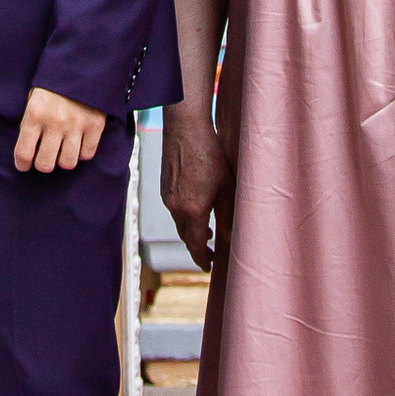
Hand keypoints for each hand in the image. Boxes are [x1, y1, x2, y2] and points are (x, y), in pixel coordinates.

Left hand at [14, 85, 104, 175]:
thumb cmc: (54, 82)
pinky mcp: (95, 126)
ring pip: (67, 163)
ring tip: (63, 149)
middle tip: (45, 157)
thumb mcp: (34, 98)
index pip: (24, 153)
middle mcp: (55, 122)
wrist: (83, 63)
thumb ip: (31, 122)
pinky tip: (78, 143)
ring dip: (63, 159)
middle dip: (43, 163)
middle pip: (45, 164)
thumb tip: (29, 148)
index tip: (24, 165)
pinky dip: (82, 153)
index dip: (22, 164)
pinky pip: (87, 154)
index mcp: (35, 114)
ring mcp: (76, 125)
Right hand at [160, 105, 226, 269]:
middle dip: (196, 247)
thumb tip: (230, 238)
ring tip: (207, 231)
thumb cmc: (210, 154)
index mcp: (192, 210)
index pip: (195, 245)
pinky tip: (197, 208)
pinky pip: (174, 209)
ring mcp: (167, 196)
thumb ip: (228, 216)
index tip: (209, 266)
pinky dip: (185, 216)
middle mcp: (175, 207)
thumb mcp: (227, 187)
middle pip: (185, 236)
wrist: (186, 129)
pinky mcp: (164, 186)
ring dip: (191, 230)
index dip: (202, 259)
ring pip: (179, 223)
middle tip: (210, 252)